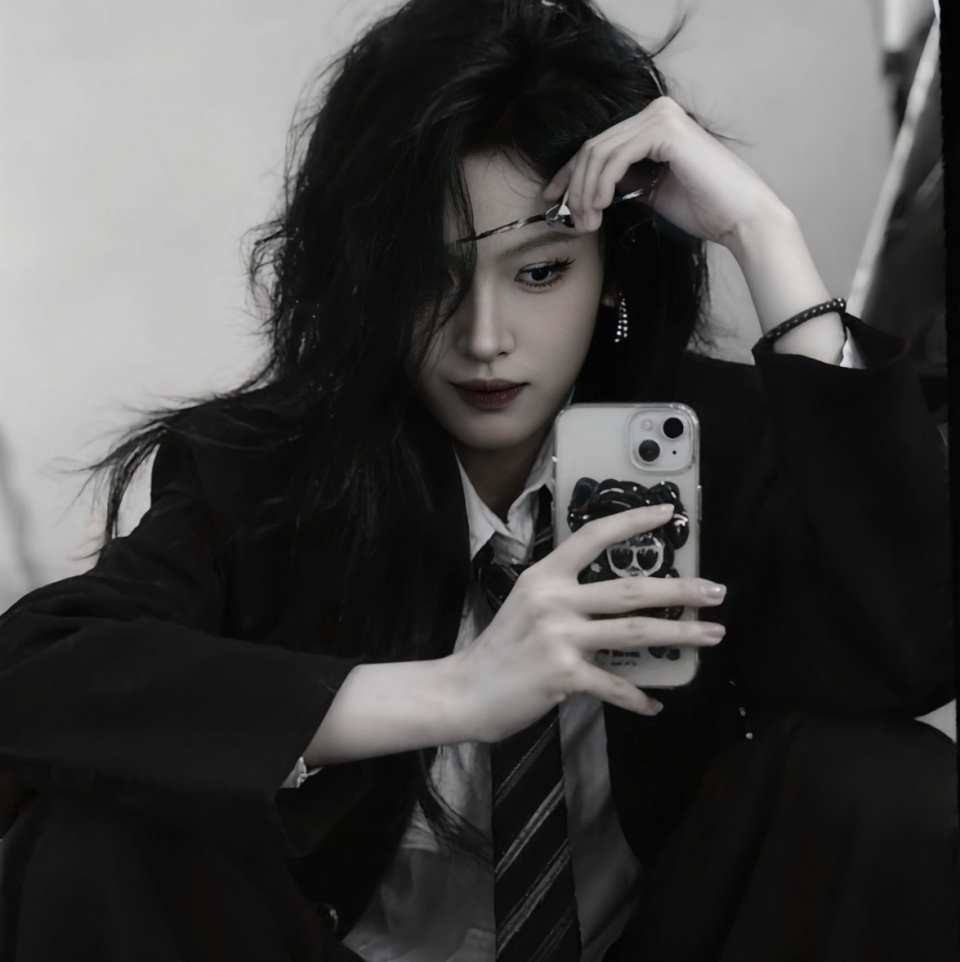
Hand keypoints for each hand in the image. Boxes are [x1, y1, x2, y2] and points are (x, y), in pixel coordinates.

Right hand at [448, 504, 725, 743]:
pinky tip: (655, 704)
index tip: (667, 514)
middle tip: (716, 590)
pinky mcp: (562, 674)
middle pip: (630, 589)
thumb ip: (566, 596)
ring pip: (634, 631)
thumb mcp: (527, 604)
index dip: (633, 522)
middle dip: (680, 590)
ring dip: (680, 634)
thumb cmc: (500, 648)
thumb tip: (617, 602)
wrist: (464, 691)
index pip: (593, 537)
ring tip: (713, 634)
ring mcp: (559, 637)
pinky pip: (614, 686)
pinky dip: (638, 698)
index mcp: (545, 576)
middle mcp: (554, 600)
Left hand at [542, 96, 787, 247]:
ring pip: (599, 153)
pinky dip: (601, 185)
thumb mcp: (651, 192)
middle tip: (574, 222)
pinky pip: (615, 158)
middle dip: (576, 188)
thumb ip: (624, 181)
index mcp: (653, 123)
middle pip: (593, 147)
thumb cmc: (703, 209)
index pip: (598, 145)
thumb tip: (588, 189)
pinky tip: (601, 208)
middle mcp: (656, 111)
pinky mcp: (665, 130)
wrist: (739, 218)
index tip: (554, 199)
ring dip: (586, 193)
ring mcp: (661, 116)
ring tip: (587, 224)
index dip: (570, 172)